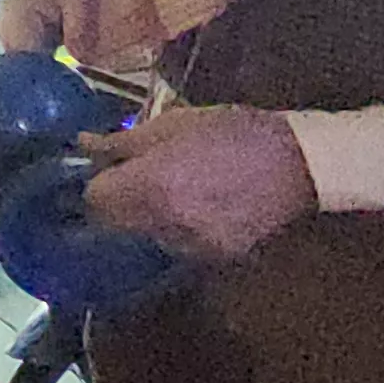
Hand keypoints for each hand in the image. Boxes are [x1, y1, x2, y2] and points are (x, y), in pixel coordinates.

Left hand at [81, 106, 314, 259]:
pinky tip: (196, 206)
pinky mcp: (214, 257)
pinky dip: (176, 229)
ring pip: (144, 236)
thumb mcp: (175, 125)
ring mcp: (191, 245)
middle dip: (114, 204)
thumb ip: (124, 142)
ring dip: (144, 217)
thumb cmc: (233, 133)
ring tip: (171, 189)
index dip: (94, 184)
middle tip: (131, 180)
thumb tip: (84, 146)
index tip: (104, 172)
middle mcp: (165, 223)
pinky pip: (177, 245)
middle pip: (114, 224)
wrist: (299, 164)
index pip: (94, 200)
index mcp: (152, 185)